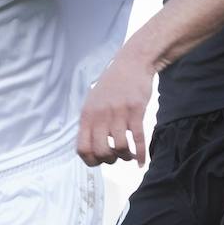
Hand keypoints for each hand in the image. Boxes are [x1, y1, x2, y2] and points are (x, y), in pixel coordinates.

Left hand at [77, 49, 152, 167]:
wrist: (132, 63)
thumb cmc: (113, 83)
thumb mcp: (93, 100)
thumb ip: (90, 122)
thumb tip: (90, 147)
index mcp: (87, 114)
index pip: (82, 148)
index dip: (90, 161)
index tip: (99, 161)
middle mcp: (101, 115)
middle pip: (101, 151)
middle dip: (109, 160)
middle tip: (115, 157)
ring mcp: (119, 113)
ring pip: (120, 147)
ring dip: (125, 156)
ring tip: (128, 155)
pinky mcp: (136, 111)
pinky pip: (138, 139)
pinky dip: (140, 154)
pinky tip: (141, 161)